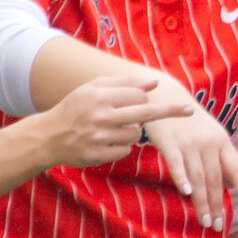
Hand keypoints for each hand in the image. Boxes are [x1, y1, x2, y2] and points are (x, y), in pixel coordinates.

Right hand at [41, 76, 193, 168]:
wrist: (49, 136)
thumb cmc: (75, 107)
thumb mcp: (93, 88)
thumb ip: (123, 83)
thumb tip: (154, 83)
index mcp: (100, 96)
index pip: (138, 95)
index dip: (143, 97)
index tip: (147, 99)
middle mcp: (101, 116)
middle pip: (146, 113)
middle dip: (170, 111)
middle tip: (189, 110)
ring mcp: (100, 138)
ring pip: (136, 134)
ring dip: (132, 131)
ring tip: (114, 128)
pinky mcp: (98, 155)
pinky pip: (126, 150)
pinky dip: (122, 146)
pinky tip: (107, 141)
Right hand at [145, 107, 237, 231]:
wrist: (164, 95)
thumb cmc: (188, 119)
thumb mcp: (210, 134)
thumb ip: (219, 157)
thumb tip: (229, 184)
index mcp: (222, 141)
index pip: (237, 168)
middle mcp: (209, 143)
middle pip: (217, 180)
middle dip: (218, 205)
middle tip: (217, 226)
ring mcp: (190, 143)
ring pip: (199, 178)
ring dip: (203, 202)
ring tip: (205, 221)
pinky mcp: (170, 143)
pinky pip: (178, 165)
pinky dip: (183, 179)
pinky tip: (187, 193)